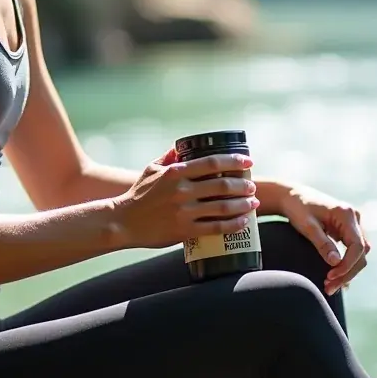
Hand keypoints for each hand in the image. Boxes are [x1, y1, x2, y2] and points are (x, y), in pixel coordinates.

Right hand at [113, 151, 258, 249]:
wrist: (123, 222)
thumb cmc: (137, 194)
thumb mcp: (151, 170)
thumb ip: (168, 158)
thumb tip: (180, 146)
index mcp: (176, 173)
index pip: (212, 162)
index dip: (233, 160)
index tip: (248, 161)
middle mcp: (182, 191)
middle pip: (221, 184)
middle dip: (242, 184)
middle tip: (252, 186)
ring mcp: (184, 212)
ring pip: (222, 207)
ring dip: (242, 204)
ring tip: (253, 203)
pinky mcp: (184, 231)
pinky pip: (215, 228)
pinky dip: (233, 225)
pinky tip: (243, 222)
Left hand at [278, 184, 369, 294]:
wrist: (292, 196)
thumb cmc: (298, 208)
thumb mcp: (307, 226)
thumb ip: (322, 243)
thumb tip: (336, 263)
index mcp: (346, 214)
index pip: (357, 246)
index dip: (347, 265)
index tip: (331, 276)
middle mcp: (354, 218)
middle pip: (361, 253)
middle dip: (347, 272)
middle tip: (329, 287)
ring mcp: (352, 224)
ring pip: (358, 254)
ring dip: (347, 271)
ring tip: (330, 286)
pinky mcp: (347, 230)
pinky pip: (352, 251)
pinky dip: (345, 265)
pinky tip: (336, 279)